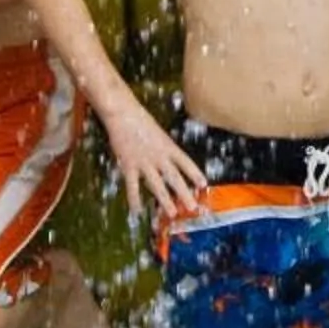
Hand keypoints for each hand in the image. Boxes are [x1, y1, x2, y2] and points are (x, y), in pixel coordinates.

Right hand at [101, 104, 207, 229]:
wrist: (124, 114)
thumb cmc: (141, 121)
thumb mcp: (159, 134)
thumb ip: (164, 149)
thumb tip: (170, 161)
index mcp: (169, 146)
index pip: (186, 162)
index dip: (195, 173)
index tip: (204, 184)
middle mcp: (160, 156)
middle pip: (175, 177)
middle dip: (184, 193)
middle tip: (192, 207)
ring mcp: (145, 162)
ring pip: (157, 185)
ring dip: (165, 200)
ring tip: (172, 213)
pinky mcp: (129, 166)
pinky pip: (132, 186)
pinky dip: (134, 199)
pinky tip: (137, 211)